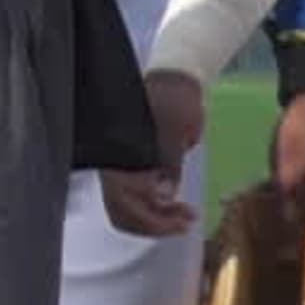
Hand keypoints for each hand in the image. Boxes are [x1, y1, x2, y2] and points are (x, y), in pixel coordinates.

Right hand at [104, 70, 207, 236]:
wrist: (180, 80)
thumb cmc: (176, 98)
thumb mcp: (174, 128)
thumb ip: (167, 161)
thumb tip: (162, 195)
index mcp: (118, 154)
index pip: (121, 200)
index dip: (146, 218)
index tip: (175, 222)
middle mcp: (117, 166)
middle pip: (123, 212)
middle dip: (153, 224)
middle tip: (184, 223)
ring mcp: (127, 170)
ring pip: (132, 210)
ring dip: (157, 219)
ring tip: (187, 217)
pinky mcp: (140, 171)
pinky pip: (142, 200)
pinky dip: (158, 210)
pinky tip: (178, 207)